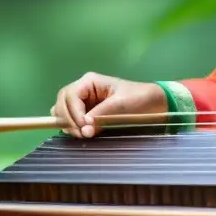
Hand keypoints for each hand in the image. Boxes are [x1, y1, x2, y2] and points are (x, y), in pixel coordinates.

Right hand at [51, 73, 167, 137]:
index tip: (83, 127)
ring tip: (82, 134)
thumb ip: (100, 115)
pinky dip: (71, 126)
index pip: (70, 96)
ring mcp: (83, 101)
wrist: (153, 103)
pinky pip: (71, 119)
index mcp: (90, 81)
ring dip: (67, 123)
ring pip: (62, 111)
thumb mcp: (120, 104)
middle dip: (68, 119)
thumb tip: (84, 129)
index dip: (73, 113)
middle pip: (62, 102)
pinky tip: (82, 133)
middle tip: (81, 134)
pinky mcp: (86, 112)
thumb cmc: (138, 98)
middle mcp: (83, 89)